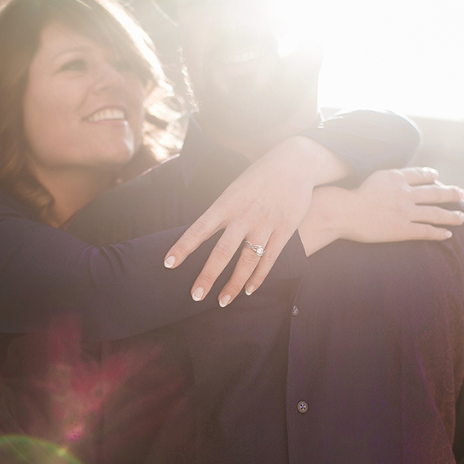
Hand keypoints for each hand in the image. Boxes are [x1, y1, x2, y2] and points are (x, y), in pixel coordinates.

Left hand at [162, 135, 355, 306]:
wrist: (295, 162)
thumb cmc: (257, 178)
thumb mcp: (234, 189)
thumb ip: (220, 212)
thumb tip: (201, 235)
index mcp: (226, 203)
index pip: (199, 229)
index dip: (183, 247)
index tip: (168, 264)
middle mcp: (244, 215)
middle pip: (222, 252)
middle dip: (207, 276)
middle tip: (195, 296)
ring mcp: (265, 224)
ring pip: (247, 261)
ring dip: (234, 284)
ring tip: (222, 301)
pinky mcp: (284, 230)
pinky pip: (269, 259)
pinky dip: (258, 277)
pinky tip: (248, 290)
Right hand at [299, 168, 463, 255]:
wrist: (343, 212)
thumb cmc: (350, 197)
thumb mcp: (372, 179)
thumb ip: (387, 179)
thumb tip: (397, 181)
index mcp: (396, 177)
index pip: (420, 175)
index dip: (430, 176)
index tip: (436, 177)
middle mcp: (405, 193)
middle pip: (435, 193)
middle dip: (451, 193)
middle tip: (462, 193)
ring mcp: (405, 212)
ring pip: (435, 213)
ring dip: (452, 216)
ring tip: (463, 217)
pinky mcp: (401, 229)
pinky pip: (426, 231)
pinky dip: (439, 233)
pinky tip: (448, 234)